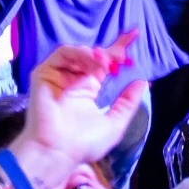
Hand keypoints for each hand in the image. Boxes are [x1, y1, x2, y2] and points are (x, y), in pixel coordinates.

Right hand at [10, 37, 149, 188]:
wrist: (58, 152)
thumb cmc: (84, 143)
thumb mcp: (115, 123)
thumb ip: (128, 102)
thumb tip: (143, 82)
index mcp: (89, 89)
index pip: (104, 65)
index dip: (118, 50)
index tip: (134, 36)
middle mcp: (74, 79)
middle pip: (94, 55)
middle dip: (111, 51)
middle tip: (124, 51)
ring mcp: (59, 75)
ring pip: (79, 53)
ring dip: (95, 54)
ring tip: (107, 63)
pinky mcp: (45, 73)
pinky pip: (62, 55)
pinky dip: (78, 53)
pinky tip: (92, 60)